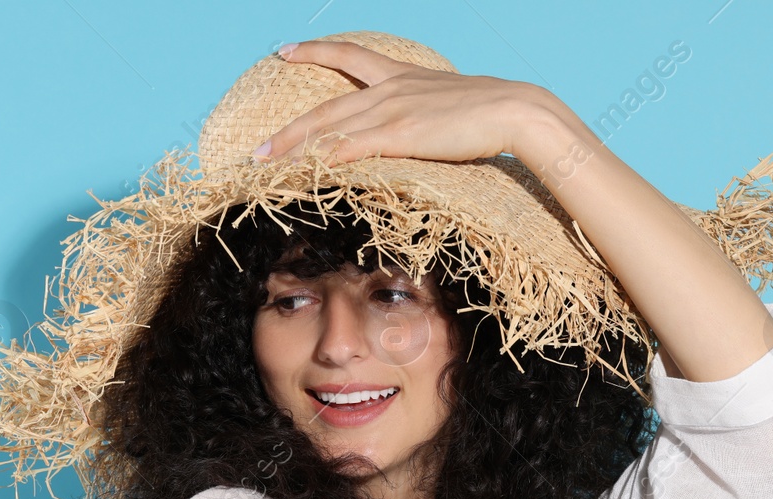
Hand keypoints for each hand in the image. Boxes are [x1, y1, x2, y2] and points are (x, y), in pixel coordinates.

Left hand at [253, 40, 554, 165]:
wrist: (517, 109)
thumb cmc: (493, 114)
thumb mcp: (451, 108)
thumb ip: (428, 115)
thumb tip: (424, 130)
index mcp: (402, 77)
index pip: (351, 57)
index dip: (316, 51)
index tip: (287, 51)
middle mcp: (390, 90)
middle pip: (325, 108)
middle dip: (288, 131)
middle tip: (256, 150)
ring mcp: (392, 111)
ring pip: (329, 131)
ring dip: (293, 152)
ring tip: (264, 168)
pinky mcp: (399, 134)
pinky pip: (350, 149)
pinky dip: (322, 162)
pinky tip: (303, 174)